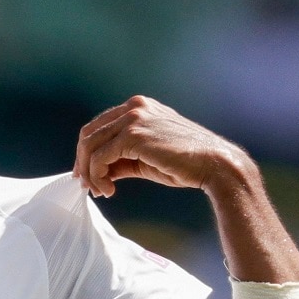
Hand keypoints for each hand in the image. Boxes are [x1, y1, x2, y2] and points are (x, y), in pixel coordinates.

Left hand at [73, 96, 250, 197]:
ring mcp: (133, 118)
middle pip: (89, 134)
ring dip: (90, 172)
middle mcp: (134, 107)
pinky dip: (97, 176)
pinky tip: (109, 190)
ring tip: (101, 191)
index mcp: (139, 107)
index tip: (87, 175)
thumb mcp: (146, 158)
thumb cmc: (184, 164)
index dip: (88, 152)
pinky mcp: (132, 135)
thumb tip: (98, 172)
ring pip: (90, 145)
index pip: (100, 126)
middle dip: (83, 162)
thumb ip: (122, 159)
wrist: (215, 165)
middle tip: (87, 186)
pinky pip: (100, 158)